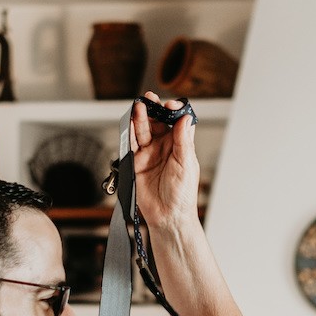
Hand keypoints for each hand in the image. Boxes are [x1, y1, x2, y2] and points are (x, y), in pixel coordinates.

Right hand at [129, 90, 201, 229]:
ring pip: (143, 129)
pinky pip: (131, 143)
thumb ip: (183, 140)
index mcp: (180, 145)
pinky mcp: (135, 161)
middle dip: (153, 109)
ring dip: (140, 117)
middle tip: (149, 99)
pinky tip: (130, 121)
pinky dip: (129, 131)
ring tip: (139, 106)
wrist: (168, 215)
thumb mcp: (186, 163)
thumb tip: (184, 118)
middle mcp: (164, 146)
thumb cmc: (182, 194)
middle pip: (157, 122)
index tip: (170, 106)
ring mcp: (149, 153)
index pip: (176, 121)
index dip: (173, 111)